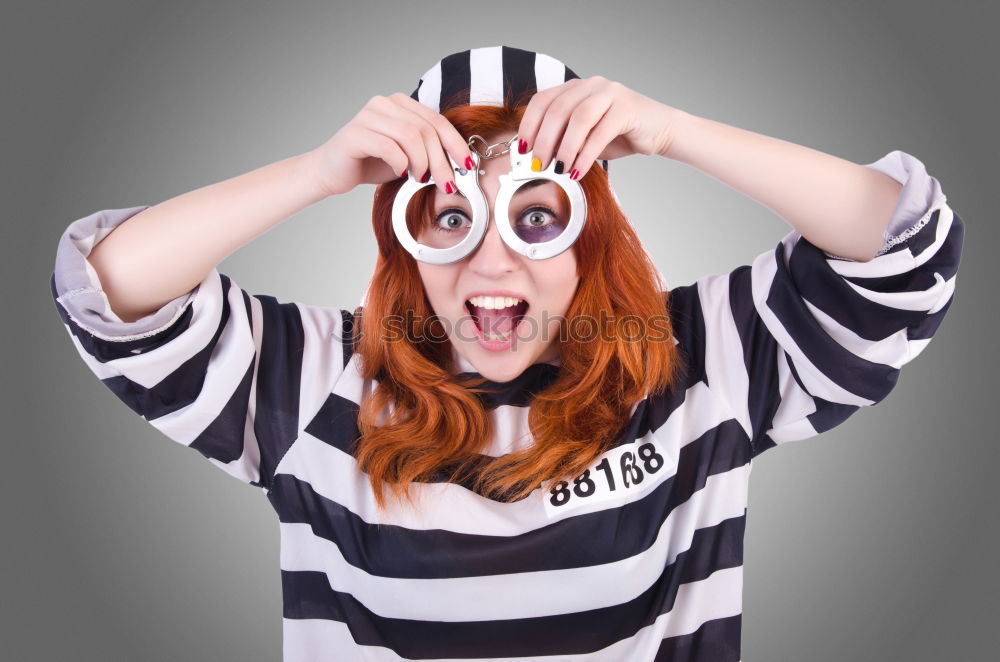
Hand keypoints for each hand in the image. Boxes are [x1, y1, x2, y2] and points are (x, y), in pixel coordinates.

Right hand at [310, 93, 473, 196]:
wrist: (331, 172)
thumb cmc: (370, 163)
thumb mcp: (408, 156)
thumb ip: (429, 152)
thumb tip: (463, 164)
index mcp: (400, 104)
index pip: (437, 121)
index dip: (456, 144)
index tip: (468, 165)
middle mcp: (385, 103)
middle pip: (426, 130)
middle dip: (442, 161)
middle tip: (446, 183)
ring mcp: (368, 115)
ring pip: (411, 136)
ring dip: (422, 163)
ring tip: (419, 179)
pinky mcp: (355, 133)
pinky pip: (389, 147)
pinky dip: (400, 163)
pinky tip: (399, 173)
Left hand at [516, 76, 681, 178]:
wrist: (658, 131)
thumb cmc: (619, 135)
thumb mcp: (583, 137)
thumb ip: (562, 139)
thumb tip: (536, 157)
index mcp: (576, 88)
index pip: (542, 101)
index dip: (528, 125)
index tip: (522, 149)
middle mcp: (591, 85)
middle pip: (557, 109)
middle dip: (544, 140)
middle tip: (539, 164)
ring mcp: (610, 93)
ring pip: (577, 119)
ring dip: (564, 147)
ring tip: (559, 169)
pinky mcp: (626, 108)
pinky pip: (599, 133)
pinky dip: (585, 156)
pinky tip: (578, 171)